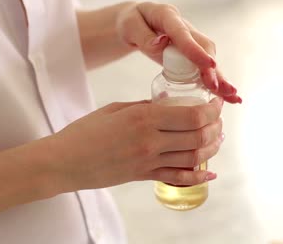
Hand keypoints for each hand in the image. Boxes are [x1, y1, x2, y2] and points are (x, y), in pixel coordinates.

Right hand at [49, 97, 223, 190]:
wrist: (64, 162)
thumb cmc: (85, 132)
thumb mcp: (116, 109)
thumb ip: (146, 106)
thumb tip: (170, 104)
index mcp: (144, 118)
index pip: (192, 115)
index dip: (212, 110)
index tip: (216, 103)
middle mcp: (151, 140)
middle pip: (198, 136)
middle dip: (215, 127)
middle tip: (218, 121)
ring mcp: (148, 161)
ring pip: (194, 158)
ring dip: (211, 149)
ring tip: (217, 140)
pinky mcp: (144, 176)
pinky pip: (178, 178)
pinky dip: (198, 177)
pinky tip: (210, 174)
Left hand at [116, 2, 241, 103]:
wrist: (137, 23)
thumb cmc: (132, 24)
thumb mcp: (129, 26)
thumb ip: (143, 35)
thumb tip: (160, 43)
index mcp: (168, 16)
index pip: (183, 34)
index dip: (196, 51)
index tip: (209, 65)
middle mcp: (185, 28)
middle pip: (205, 47)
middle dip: (213, 69)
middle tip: (218, 88)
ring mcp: (192, 41)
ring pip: (209, 60)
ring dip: (220, 79)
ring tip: (231, 96)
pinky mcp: (193, 54)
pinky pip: (206, 69)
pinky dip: (217, 83)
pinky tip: (228, 97)